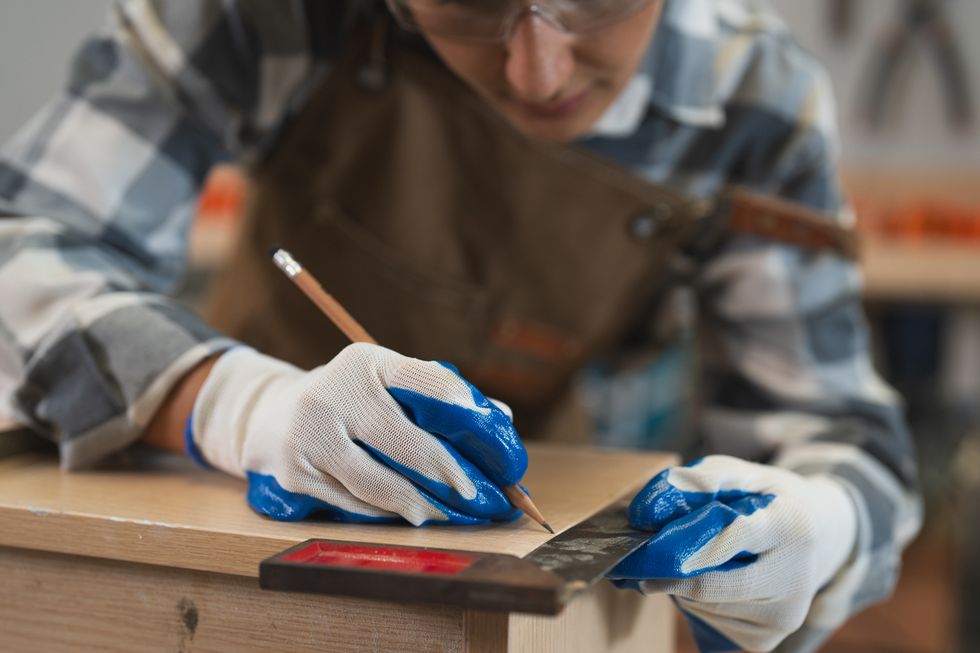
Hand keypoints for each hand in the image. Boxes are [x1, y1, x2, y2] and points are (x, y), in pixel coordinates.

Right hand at [188, 343, 526, 524]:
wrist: (274, 416)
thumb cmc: (354, 401)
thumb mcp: (389, 384)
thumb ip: (441, 396)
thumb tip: (501, 418)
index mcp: (367, 362)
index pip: (427, 382)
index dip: (467, 414)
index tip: (497, 446)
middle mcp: (335, 392)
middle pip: (406, 442)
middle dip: (449, 476)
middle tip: (478, 497)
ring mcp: (310, 433)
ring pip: (379, 482)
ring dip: (422, 505)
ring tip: (451, 515)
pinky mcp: (295, 472)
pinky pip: (354, 503)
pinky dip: (388, 513)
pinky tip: (411, 516)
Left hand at [609, 456, 856, 652]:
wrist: (819, 536)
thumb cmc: (767, 499)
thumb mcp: (740, 474)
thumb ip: (697, 481)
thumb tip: (647, 512)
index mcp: (791, 527)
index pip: (726, 538)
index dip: (678, 542)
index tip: (643, 540)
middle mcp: (795, 579)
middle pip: (706, 584)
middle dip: (665, 570)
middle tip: (641, 557)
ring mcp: (783, 616)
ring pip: (701, 605)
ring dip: (680, 583)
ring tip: (691, 559)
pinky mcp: (767, 640)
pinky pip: (709, 621)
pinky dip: (695, 601)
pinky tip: (711, 579)